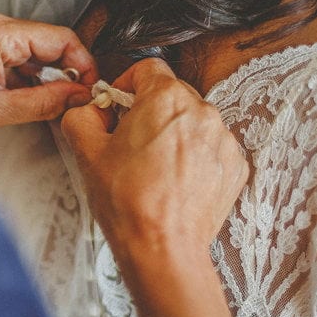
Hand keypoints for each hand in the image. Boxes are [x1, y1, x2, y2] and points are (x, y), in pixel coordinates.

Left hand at [0, 9, 96, 142]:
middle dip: (64, 74)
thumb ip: (43, 103)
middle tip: (72, 104)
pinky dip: (23, 77)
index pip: (60, 39)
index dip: (82, 65)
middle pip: (48, 43)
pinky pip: (12, 56)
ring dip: (43, 78)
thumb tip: (76, 98)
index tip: (90, 89)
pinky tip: (24, 101)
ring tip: (46, 108)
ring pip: (30, 51)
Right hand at [61, 58, 247, 274]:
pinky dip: (193, 159)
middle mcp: (202, 111)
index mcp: (165, 98)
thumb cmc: (127, 201)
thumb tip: (90, 110)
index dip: (126, 85)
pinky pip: (210, 149)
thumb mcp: (86, 152)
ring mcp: (223, 139)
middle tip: (129, 144)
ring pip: (192, 123)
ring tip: (152, 170)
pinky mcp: (235, 166)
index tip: (118, 108)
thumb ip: (82, 116)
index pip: (147, 68)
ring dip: (173, 136)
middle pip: (171, 95)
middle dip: (149, 113)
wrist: (163, 248)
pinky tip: (174, 183)